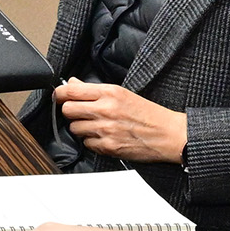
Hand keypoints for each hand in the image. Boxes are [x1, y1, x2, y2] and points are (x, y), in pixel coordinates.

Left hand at [54, 81, 189, 163]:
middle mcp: (106, 110)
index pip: (70, 91)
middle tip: (80, 112)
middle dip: (70, 111)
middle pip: (67, 110)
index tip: (60, 96)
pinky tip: (105, 136)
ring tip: (96, 125)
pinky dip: (92, 141)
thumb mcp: (123, 93)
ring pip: (74, 128)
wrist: (169, 135)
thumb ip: (95, 90)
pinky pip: (86, 143)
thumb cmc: (149, 114)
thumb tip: (72, 83)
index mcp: (110, 93)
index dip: (60, 93)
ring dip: (81, 127)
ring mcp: (106, 130)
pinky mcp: (108, 147)